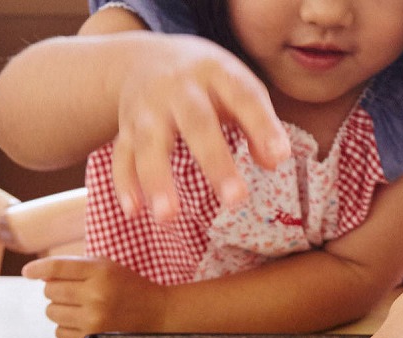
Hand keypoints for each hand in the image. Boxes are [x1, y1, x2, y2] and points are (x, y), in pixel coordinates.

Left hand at [23, 255, 168, 337]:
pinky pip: (59, 332)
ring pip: (52, 312)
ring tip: (82, 309)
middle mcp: (96, 295)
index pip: (56, 268)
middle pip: (50, 291)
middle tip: (77, 294)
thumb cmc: (130, 288)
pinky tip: (83, 323)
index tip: (28, 273)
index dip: (38, 269)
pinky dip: (66, 328)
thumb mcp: (108, 268)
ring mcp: (94, 319)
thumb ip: (75, 267)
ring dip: (62, 310)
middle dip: (59, 292)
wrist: (161, 315)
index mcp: (101, 272)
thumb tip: (37, 275)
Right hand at [112, 35, 289, 221]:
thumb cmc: (210, 84)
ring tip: (168, 216)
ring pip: (149, 142)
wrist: (147, 56)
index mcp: (216, 73)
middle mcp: (178, 88)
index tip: (281, 156)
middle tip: (235, 200)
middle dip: (214, 162)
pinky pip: (121, 155)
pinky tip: (134, 211)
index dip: (262, 126)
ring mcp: (147, 107)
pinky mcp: (126, 127)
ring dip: (156, 180)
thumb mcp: (240, 89)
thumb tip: (274, 161)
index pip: (243, 97)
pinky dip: (125, 183)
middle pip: (195, 123)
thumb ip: (260, 123)